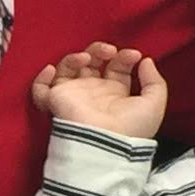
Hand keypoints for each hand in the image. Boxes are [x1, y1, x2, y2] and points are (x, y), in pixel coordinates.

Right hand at [35, 42, 166, 137]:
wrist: (108, 144)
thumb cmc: (132, 127)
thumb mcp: (154, 103)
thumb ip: (154, 81)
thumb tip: (146, 61)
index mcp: (115, 93)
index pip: (116, 67)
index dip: (124, 57)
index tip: (134, 55)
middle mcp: (93, 92)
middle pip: (91, 63)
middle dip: (99, 50)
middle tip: (109, 51)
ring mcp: (73, 95)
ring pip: (67, 68)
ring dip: (75, 57)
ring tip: (87, 58)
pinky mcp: (56, 100)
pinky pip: (40, 90)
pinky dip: (42, 79)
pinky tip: (52, 69)